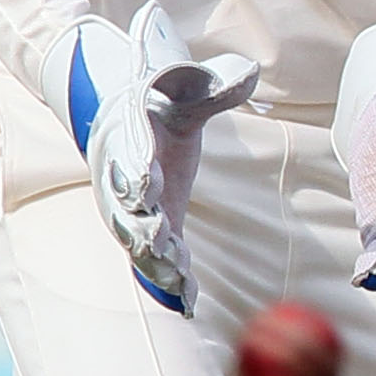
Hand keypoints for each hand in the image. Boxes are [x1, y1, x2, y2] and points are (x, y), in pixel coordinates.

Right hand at [52, 4, 259, 310]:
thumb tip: (249, 73)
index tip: (147, 185)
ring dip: (157, 262)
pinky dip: (171, 279)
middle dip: (143, 228)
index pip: (131, 159)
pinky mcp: (154, 226)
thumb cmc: (162, 102)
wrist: (126, 116)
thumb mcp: (185, 88)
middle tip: (160, 243)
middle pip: (129, 210)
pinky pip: (158, 256)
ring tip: (177, 283)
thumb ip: (214, 86)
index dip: (138, 172)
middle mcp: (125, 182)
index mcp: (130, 142)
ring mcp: (136, 210)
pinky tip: (189, 302)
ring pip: (141, 242)